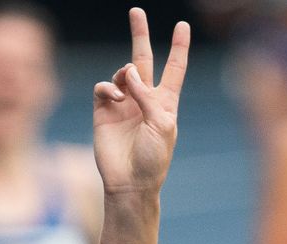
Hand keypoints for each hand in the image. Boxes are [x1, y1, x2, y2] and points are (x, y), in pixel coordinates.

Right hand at [93, 9, 189, 196]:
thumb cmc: (153, 159)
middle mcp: (144, 99)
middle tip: (136, 11)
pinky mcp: (103, 111)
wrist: (129, 183)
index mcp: (165, 102)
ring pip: (122, 72)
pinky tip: (114, 97)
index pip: (174, 68)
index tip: (183, 26)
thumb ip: (147, 95)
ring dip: (125, 73)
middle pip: (143, 59)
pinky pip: (103, 87)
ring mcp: (123, 103)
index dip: (179, 47)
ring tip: (126, 87)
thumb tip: (128, 71)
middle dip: (139, 34)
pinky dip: (108, 87)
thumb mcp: (162, 124)